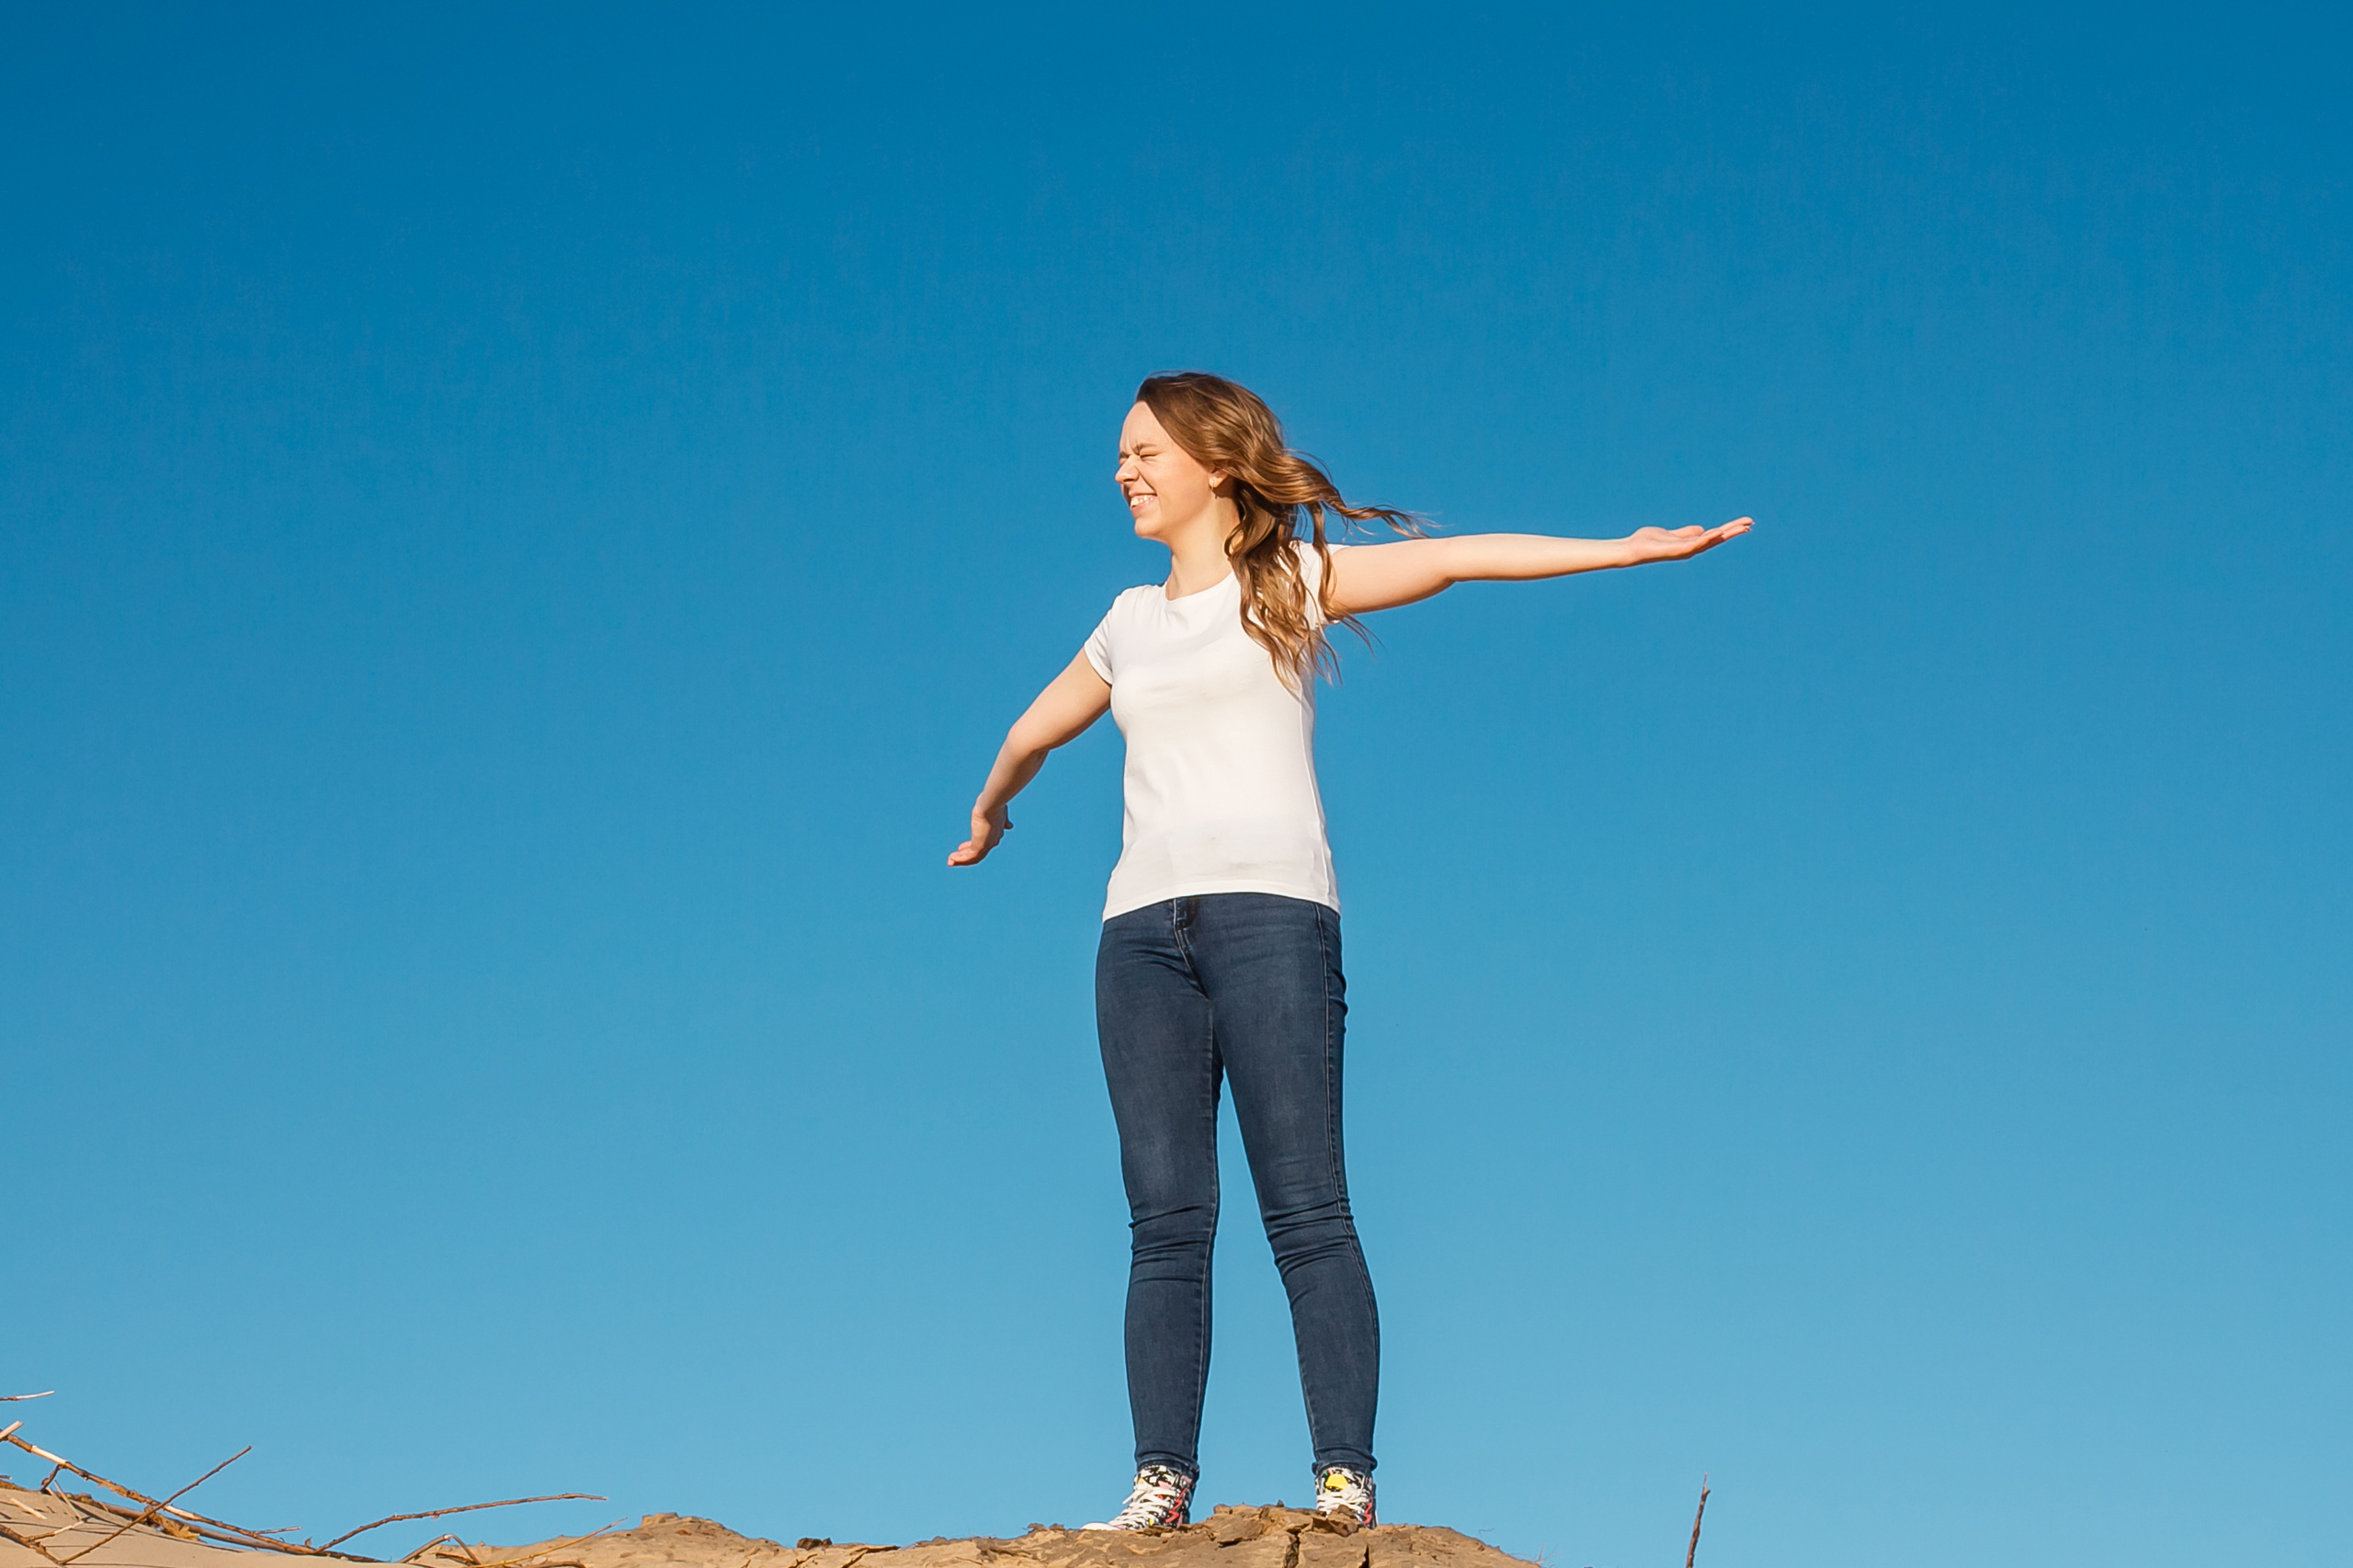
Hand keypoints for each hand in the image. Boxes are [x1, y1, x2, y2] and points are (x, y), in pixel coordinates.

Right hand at [947, 802, 1010, 866]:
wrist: (990, 804)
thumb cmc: (994, 805)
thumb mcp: (1001, 814)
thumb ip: (1004, 821)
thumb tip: (1010, 826)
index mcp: (996, 834)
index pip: (985, 845)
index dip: (972, 847)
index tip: (961, 847)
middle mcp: (993, 841)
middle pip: (979, 854)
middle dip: (966, 855)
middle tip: (955, 857)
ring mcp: (987, 845)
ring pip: (973, 858)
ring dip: (961, 860)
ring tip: (950, 861)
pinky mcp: (979, 846)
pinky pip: (969, 857)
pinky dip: (960, 859)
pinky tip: (951, 858)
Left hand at [1625, 516, 1752, 563]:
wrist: (1633, 549)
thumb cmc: (1649, 542)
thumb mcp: (1672, 534)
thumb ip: (1686, 533)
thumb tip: (1702, 529)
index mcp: (1691, 544)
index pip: (1715, 535)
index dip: (1730, 529)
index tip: (1745, 523)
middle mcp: (1692, 549)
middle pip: (1718, 538)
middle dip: (1734, 531)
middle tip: (1751, 524)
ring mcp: (1686, 550)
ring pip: (1711, 541)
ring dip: (1727, 534)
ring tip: (1741, 527)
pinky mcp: (1678, 550)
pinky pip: (1696, 544)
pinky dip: (1708, 538)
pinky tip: (1718, 532)